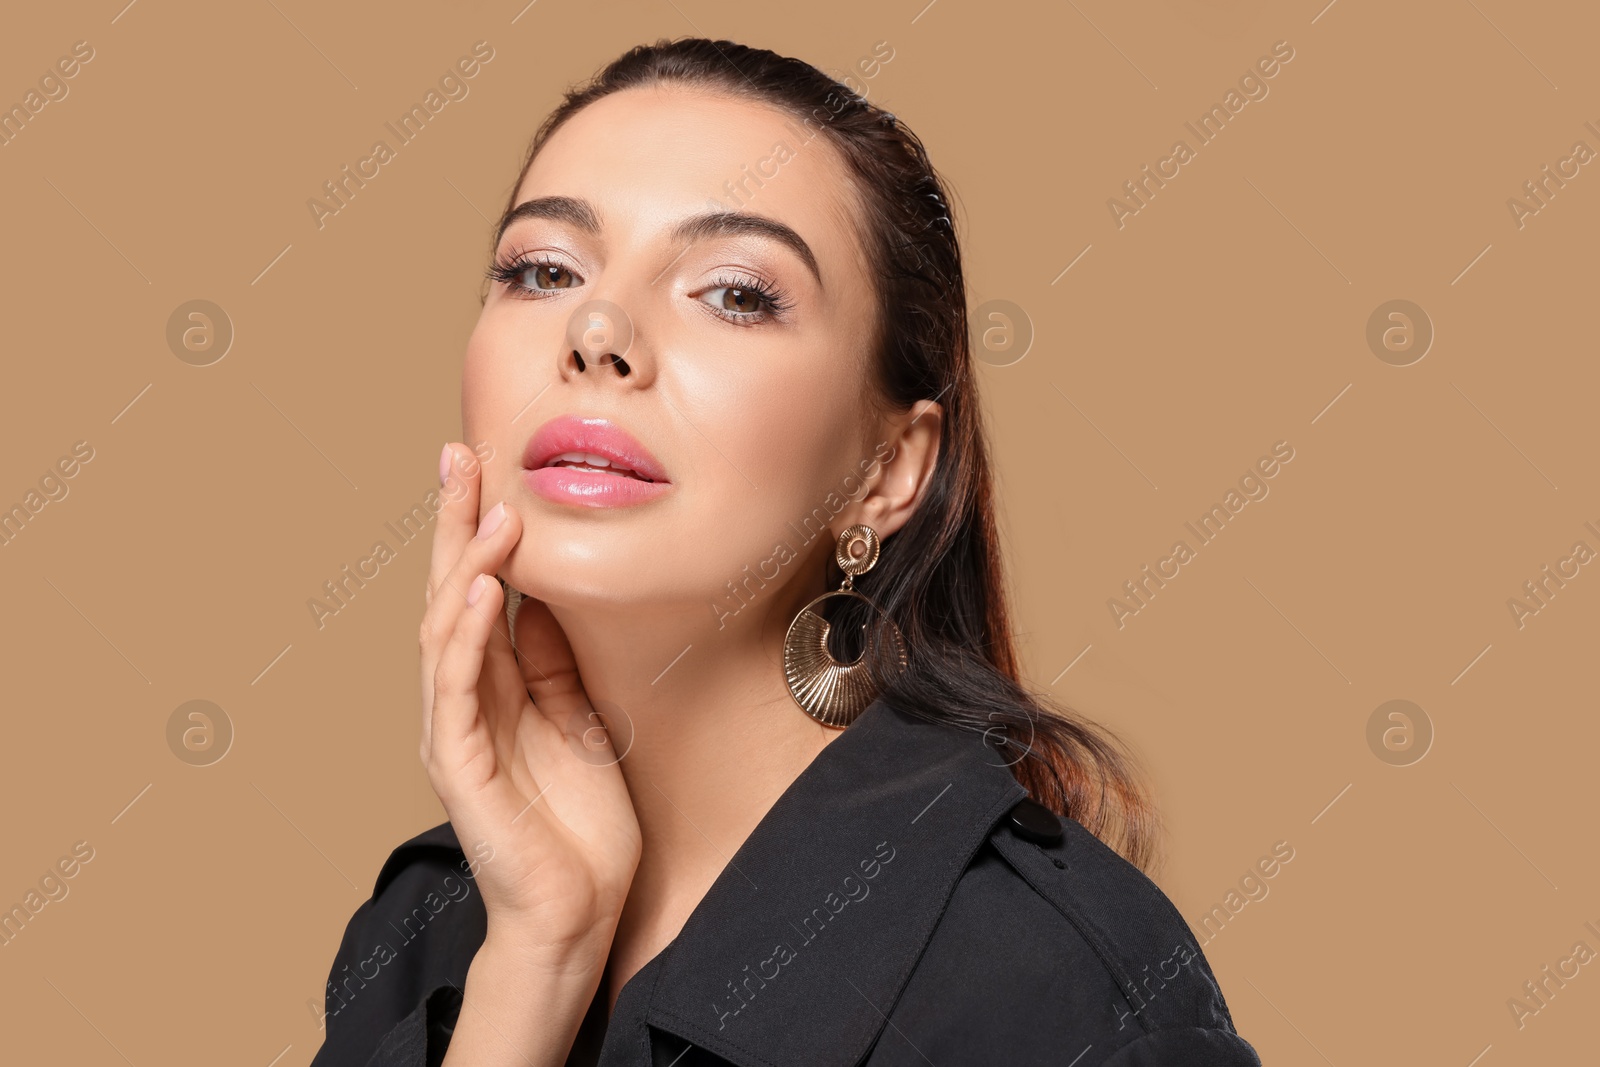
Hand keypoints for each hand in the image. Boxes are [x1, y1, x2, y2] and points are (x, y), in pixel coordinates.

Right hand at [419, 443, 641, 965]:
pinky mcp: (459, 766)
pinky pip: (457, 689)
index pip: (479, 591)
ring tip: (492, 513)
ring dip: (468, 568)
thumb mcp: (577, 720)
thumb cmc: (578, 825)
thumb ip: (552, 664)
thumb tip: (542, 598)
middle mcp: (463, 700)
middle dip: (455, 526)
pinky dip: (468, 637)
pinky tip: (483, 594)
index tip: (483, 466)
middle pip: (452, 594)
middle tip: (459, 457)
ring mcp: (454, 731)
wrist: (576, 909)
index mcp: (492, 687)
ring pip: (447, 631)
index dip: (477, 530)